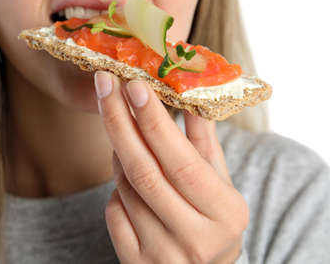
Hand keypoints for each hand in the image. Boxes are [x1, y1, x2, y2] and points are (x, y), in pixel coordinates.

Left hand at [94, 71, 248, 263]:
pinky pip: (114, 212)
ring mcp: (162, 255)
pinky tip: (126, 172)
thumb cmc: (214, 219)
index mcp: (224, 213)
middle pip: (145, 172)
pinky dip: (116, 186)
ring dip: (119, 151)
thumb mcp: (219, 180)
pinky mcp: (136, 263)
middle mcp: (194, 239)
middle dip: (120, 122)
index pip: (181, 161)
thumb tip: (188, 92)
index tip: (135, 85)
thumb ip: (204, 139)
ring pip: (125, 188)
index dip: (154, 122)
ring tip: (122, 126)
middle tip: (105, 84)